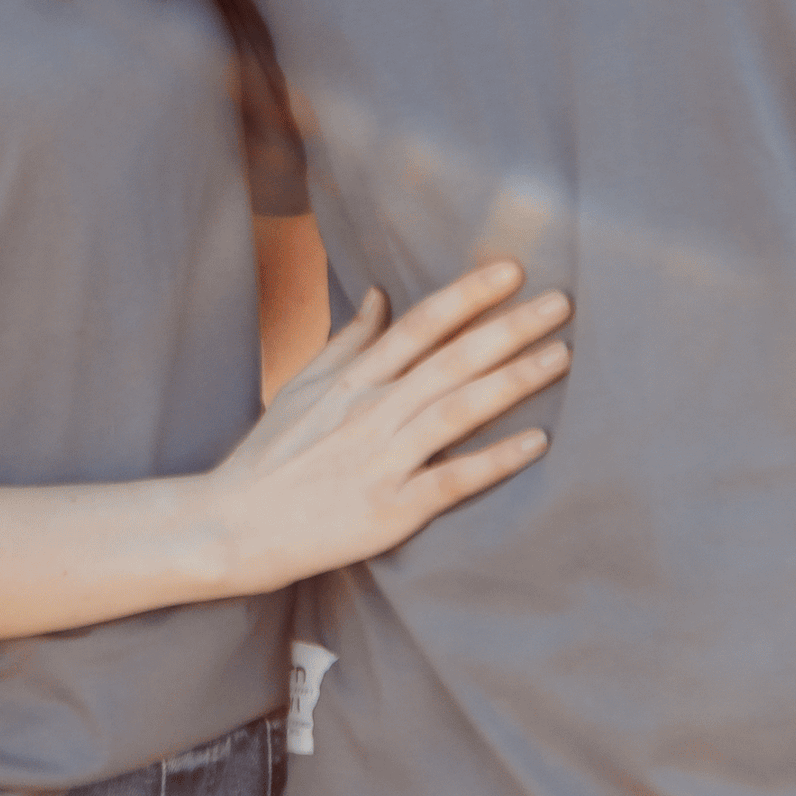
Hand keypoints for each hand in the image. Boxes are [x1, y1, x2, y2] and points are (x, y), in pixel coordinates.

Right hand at [210, 261, 567, 590]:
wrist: (233, 525)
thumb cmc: (271, 455)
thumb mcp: (303, 387)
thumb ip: (349, 341)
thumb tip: (383, 293)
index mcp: (353, 380)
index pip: (419, 326)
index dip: (467, 295)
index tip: (512, 269)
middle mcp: (370, 413)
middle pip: (450, 361)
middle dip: (508, 329)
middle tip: (561, 303)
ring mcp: (381, 461)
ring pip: (456, 411)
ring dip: (511, 382)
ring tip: (560, 357)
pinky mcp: (389, 511)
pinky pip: (450, 481)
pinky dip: (493, 460)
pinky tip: (536, 441)